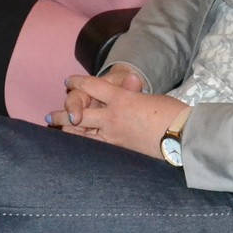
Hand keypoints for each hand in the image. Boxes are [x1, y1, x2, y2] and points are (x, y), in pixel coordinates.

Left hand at [50, 73, 181, 156]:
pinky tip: (78, 148)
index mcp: (121, 98)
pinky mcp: (120, 150)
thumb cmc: (172, 113)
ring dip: (68, 133)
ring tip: (58, 133)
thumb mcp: (150, 97)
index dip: (78, 82)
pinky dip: (83, 146)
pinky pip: (95, 147)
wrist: (182, 136)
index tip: (69, 82)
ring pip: (82, 135)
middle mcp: (112, 117)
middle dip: (63, 114)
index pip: (92, 86)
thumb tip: (129, 88)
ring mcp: (114, 136)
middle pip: (78, 113)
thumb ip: (133, 94)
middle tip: (50, 117)